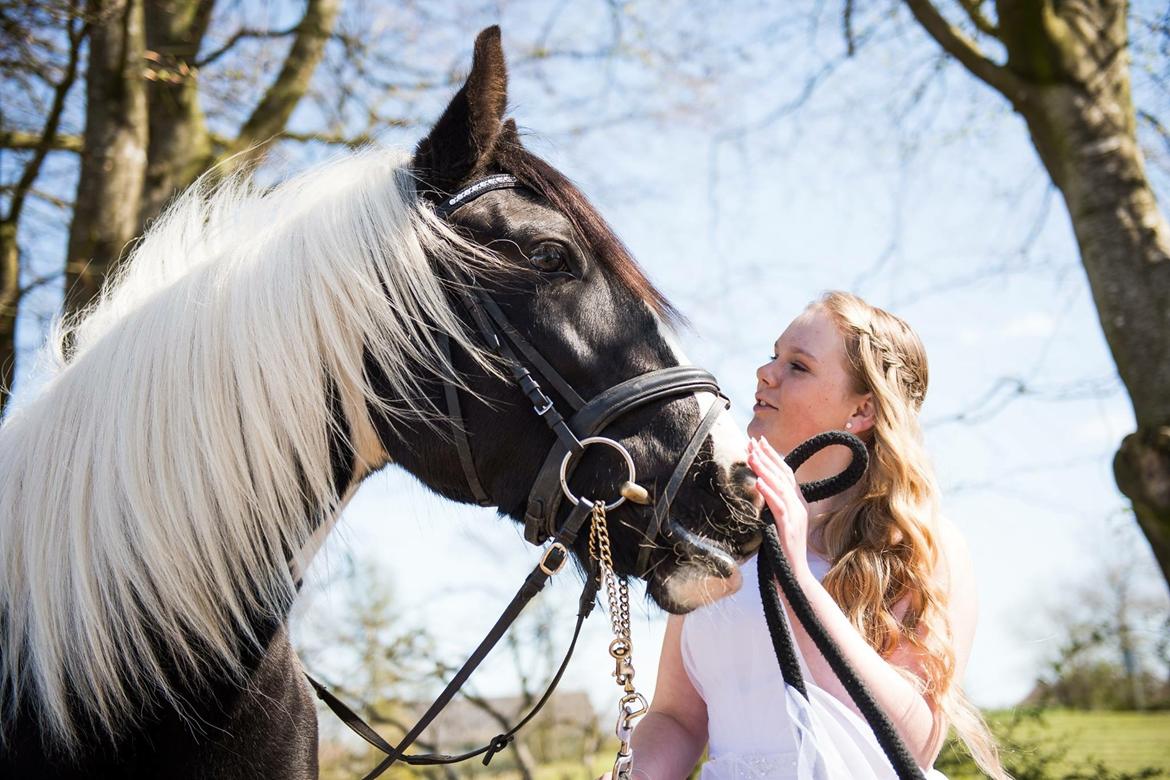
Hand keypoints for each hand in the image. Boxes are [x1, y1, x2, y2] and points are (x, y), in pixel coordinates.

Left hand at [747, 436, 811, 579]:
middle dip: (767, 456)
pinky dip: (769, 494)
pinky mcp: (789, 529)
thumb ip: (773, 506)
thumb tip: (759, 488)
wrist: (795, 576)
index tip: (758, 441)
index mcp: (797, 503)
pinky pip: (779, 508)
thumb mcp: (778, 522)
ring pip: (781, 487)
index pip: (786, 473)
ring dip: (766, 470)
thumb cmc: (783, 550)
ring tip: (752, 456)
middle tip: (752, 441)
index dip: (773, 456)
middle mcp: (799, 506)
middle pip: (784, 475)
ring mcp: (796, 517)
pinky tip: (758, 483)